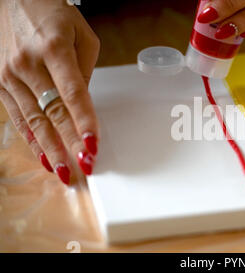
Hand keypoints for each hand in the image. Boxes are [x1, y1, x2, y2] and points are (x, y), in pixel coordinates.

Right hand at [0, 0, 99, 183]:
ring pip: (34, 121)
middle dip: (69, 144)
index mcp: (54, 49)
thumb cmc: (53, 16)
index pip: (73, 94)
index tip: (93, 145)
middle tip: (83, 167)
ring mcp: (9, 75)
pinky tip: (43, 157)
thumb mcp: (83, 36)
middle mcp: (27, 64)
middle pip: (52, 112)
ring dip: (50, 150)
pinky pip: (18, 118)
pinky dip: (31, 140)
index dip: (84, 122)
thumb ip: (86, 72)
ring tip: (64, 172)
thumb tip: (84, 107)